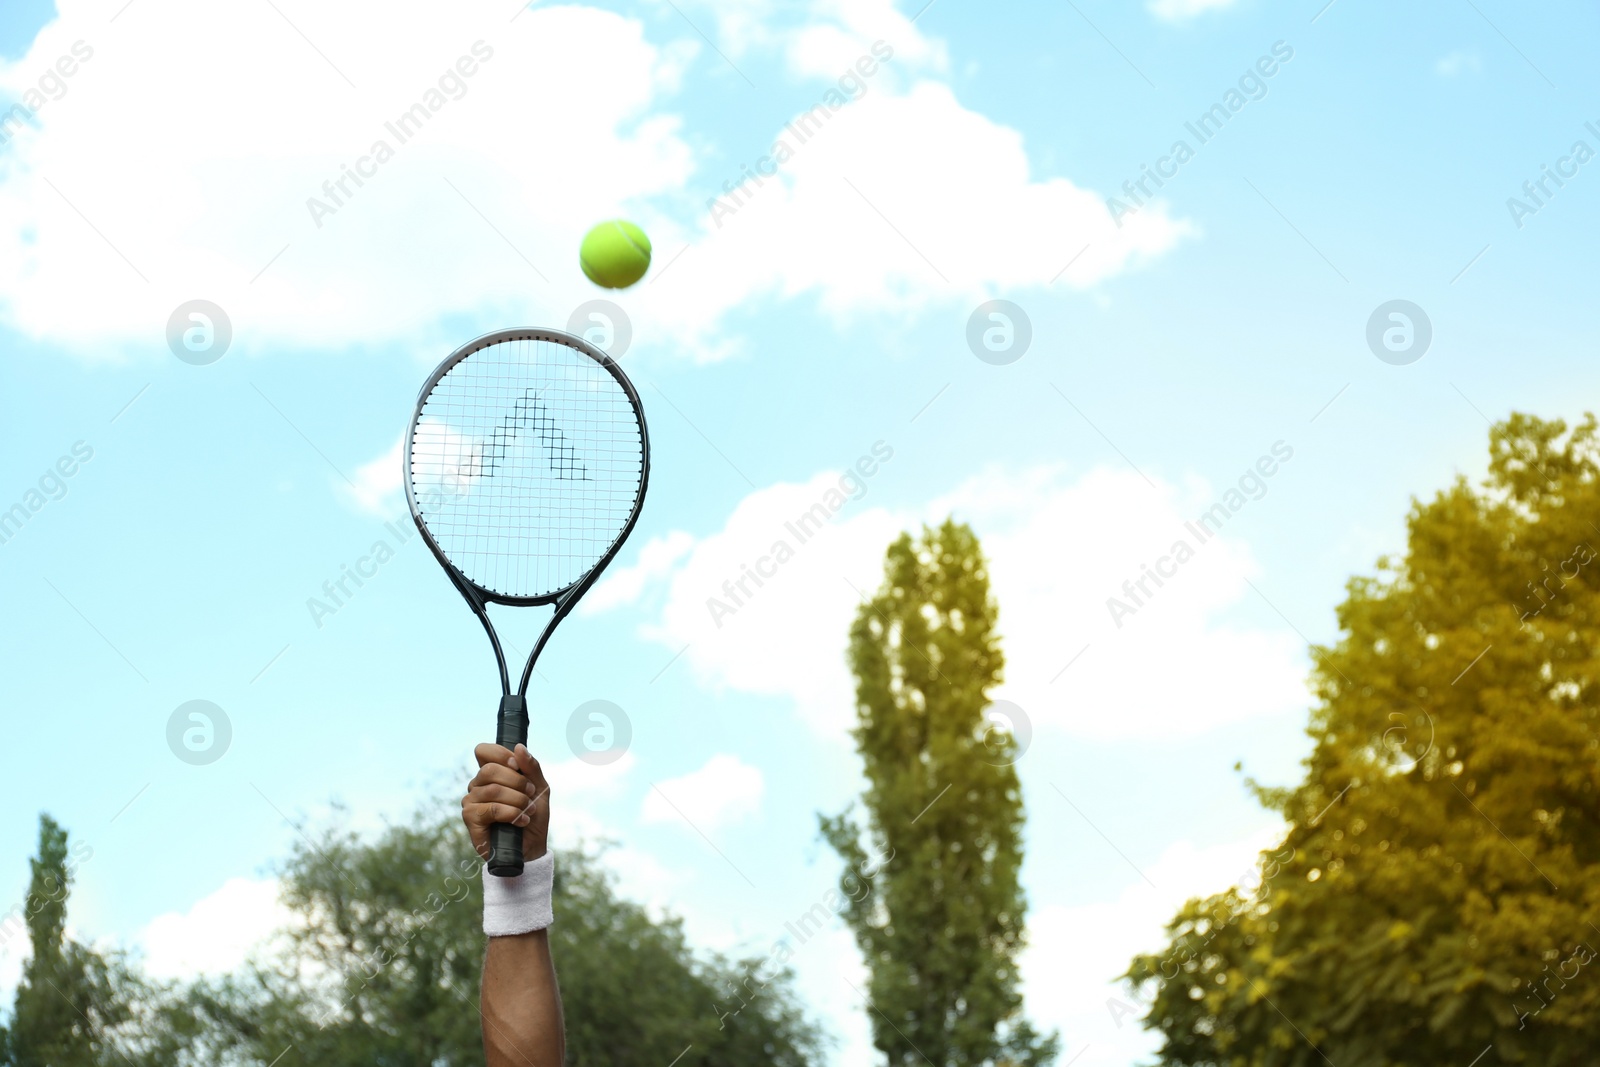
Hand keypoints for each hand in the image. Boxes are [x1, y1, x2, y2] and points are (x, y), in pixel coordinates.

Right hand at [463, 743, 549, 862]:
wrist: (531, 847)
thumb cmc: (532, 816)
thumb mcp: (539, 788)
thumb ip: (531, 767)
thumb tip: (519, 747)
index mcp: (491, 773)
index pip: (483, 751)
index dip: (501, 754)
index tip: (517, 766)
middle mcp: (477, 785)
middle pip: (489, 769)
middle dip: (517, 781)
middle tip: (530, 794)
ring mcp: (471, 801)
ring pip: (493, 790)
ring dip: (518, 800)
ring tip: (528, 811)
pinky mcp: (470, 819)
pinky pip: (491, 809)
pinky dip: (512, 814)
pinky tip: (521, 821)